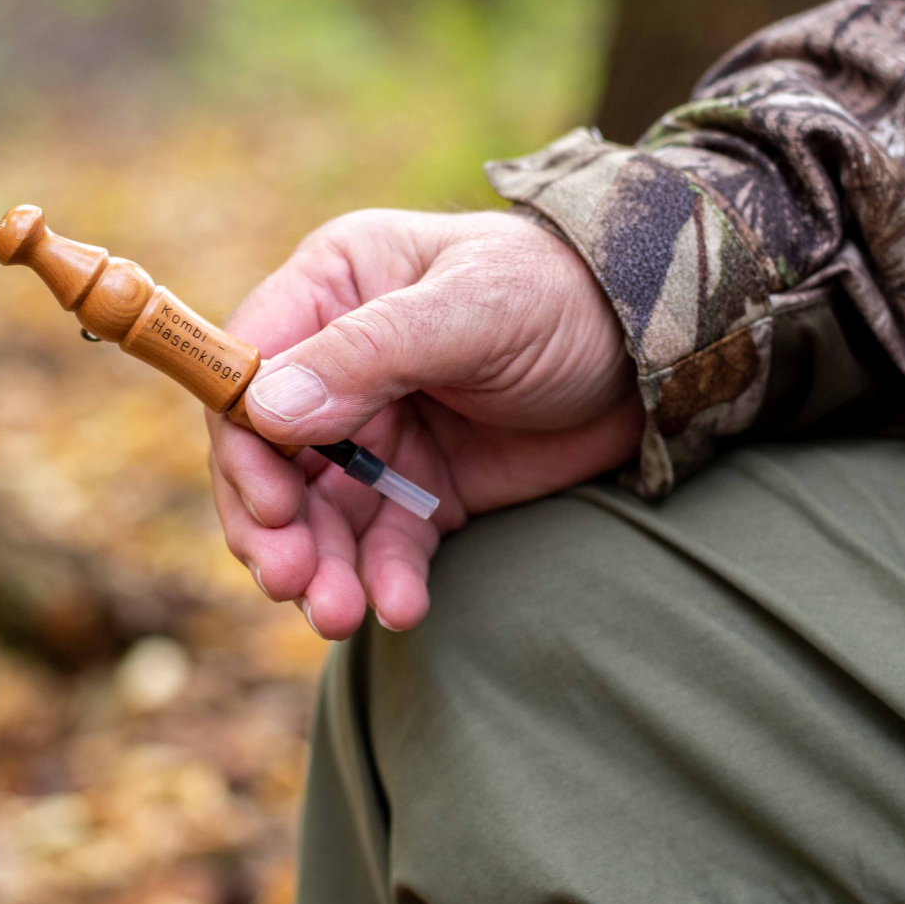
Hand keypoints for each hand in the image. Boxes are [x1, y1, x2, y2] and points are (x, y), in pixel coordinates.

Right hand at [206, 208, 643, 637]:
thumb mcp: (473, 309)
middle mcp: (339, 363)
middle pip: (269, 457)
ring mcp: (379, 431)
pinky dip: (384, 578)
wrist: (662, 350)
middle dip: (276, 526)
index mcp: (333, 288)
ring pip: (320, 514)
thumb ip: (370, 355)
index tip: (271, 502)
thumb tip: (265, 409)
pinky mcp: (426, 488)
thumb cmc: (564, 296)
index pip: (247, 369)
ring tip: (341, 614)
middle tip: (293, 582)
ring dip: (321, 568)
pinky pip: (384, 543)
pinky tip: (401, 606)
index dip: (242, 442)